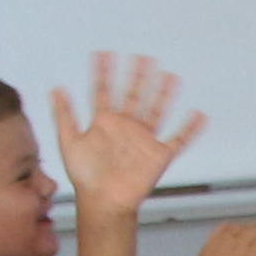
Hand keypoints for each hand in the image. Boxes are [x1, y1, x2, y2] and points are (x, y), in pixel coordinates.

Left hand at [48, 52, 205, 220]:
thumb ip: (64, 115)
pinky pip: (178, 139)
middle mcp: (126, 127)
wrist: (103, 201)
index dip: (103, 73)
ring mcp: (143, 140)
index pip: (104, 91)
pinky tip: (198, 115)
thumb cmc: (85, 177)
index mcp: (104, 122)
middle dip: (138, 76)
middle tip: (143, 57)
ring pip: (156, 110)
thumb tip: (56, 88)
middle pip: (134, 95)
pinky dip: (190, 128)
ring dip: (163, 94)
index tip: (104, 53)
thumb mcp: (68, 142)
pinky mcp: (159, 155)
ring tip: (170, 76)